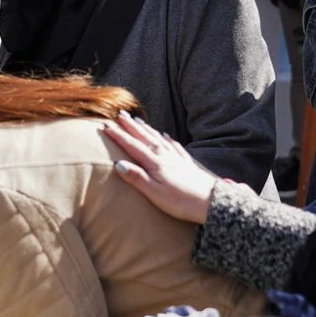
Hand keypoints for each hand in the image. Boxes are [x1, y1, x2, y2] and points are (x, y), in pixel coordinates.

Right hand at [101, 113, 217, 224]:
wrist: (210, 201)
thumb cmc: (180, 200)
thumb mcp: (154, 193)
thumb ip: (136, 177)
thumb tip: (117, 163)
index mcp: (154, 162)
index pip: (132, 145)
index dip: (118, 135)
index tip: (105, 126)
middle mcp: (164, 155)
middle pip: (144, 137)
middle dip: (130, 126)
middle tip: (120, 115)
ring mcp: (176, 158)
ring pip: (157, 138)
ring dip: (146, 129)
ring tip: (137, 120)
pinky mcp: (186, 163)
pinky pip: (173, 145)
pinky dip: (166, 138)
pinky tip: (165, 135)